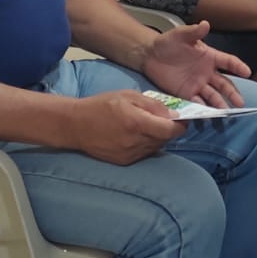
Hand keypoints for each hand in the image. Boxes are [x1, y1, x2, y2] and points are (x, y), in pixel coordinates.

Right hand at [68, 91, 186, 163]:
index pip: (170, 131)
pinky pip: (144, 153)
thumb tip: (174, 115)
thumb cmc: (102, 106)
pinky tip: (135, 135)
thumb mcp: (129, 96)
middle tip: (160, 119)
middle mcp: (135, 142)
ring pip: (156, 147)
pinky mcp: (124, 161)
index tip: (181, 120)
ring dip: (157, 137)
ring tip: (144, 126)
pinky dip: (146, 144)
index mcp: (137, 123)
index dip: (180, 126)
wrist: (76, 125)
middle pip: (165, 140)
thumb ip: (153, 105)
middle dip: (167, 130)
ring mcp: (129, 154)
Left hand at [141, 21, 248, 107]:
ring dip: (220, 104)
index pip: (228, 62)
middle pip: (224, 84)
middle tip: (240, 103)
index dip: (238, 67)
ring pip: (213, 96)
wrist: (150, 55)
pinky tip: (208, 115)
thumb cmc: (168, 42)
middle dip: (232, 93)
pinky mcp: (186, 94)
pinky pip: (197, 102)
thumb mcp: (180, 34)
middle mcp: (207, 72)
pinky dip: (203, 108)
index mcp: (210, 57)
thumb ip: (193, 31)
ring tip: (226, 113)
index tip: (247, 72)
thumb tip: (205, 24)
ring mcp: (198, 84)